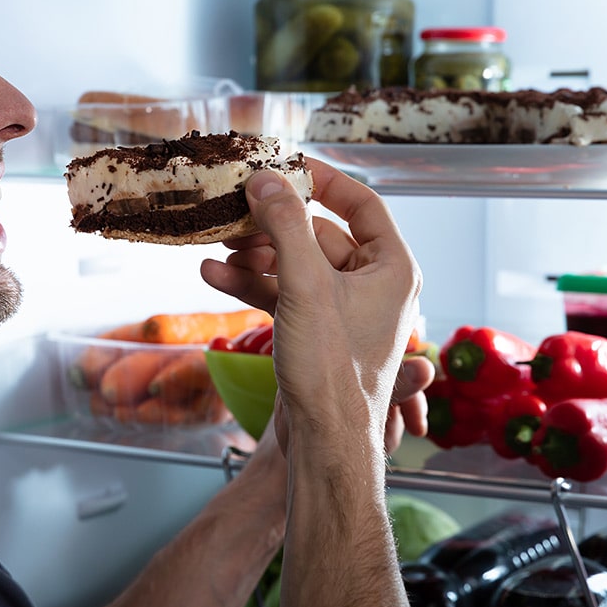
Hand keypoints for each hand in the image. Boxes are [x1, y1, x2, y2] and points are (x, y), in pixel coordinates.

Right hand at [200, 156, 422, 448]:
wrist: (325, 442)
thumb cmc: (333, 371)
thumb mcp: (306, 285)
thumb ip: (285, 225)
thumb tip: (266, 179)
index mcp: (391, 268)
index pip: (362, 203)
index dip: (323, 179)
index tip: (286, 165)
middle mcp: (373, 285)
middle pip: (320, 233)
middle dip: (274, 223)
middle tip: (237, 208)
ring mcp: (344, 310)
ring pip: (296, 264)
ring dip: (255, 254)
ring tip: (219, 246)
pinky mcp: (317, 332)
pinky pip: (283, 293)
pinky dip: (251, 284)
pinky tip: (214, 275)